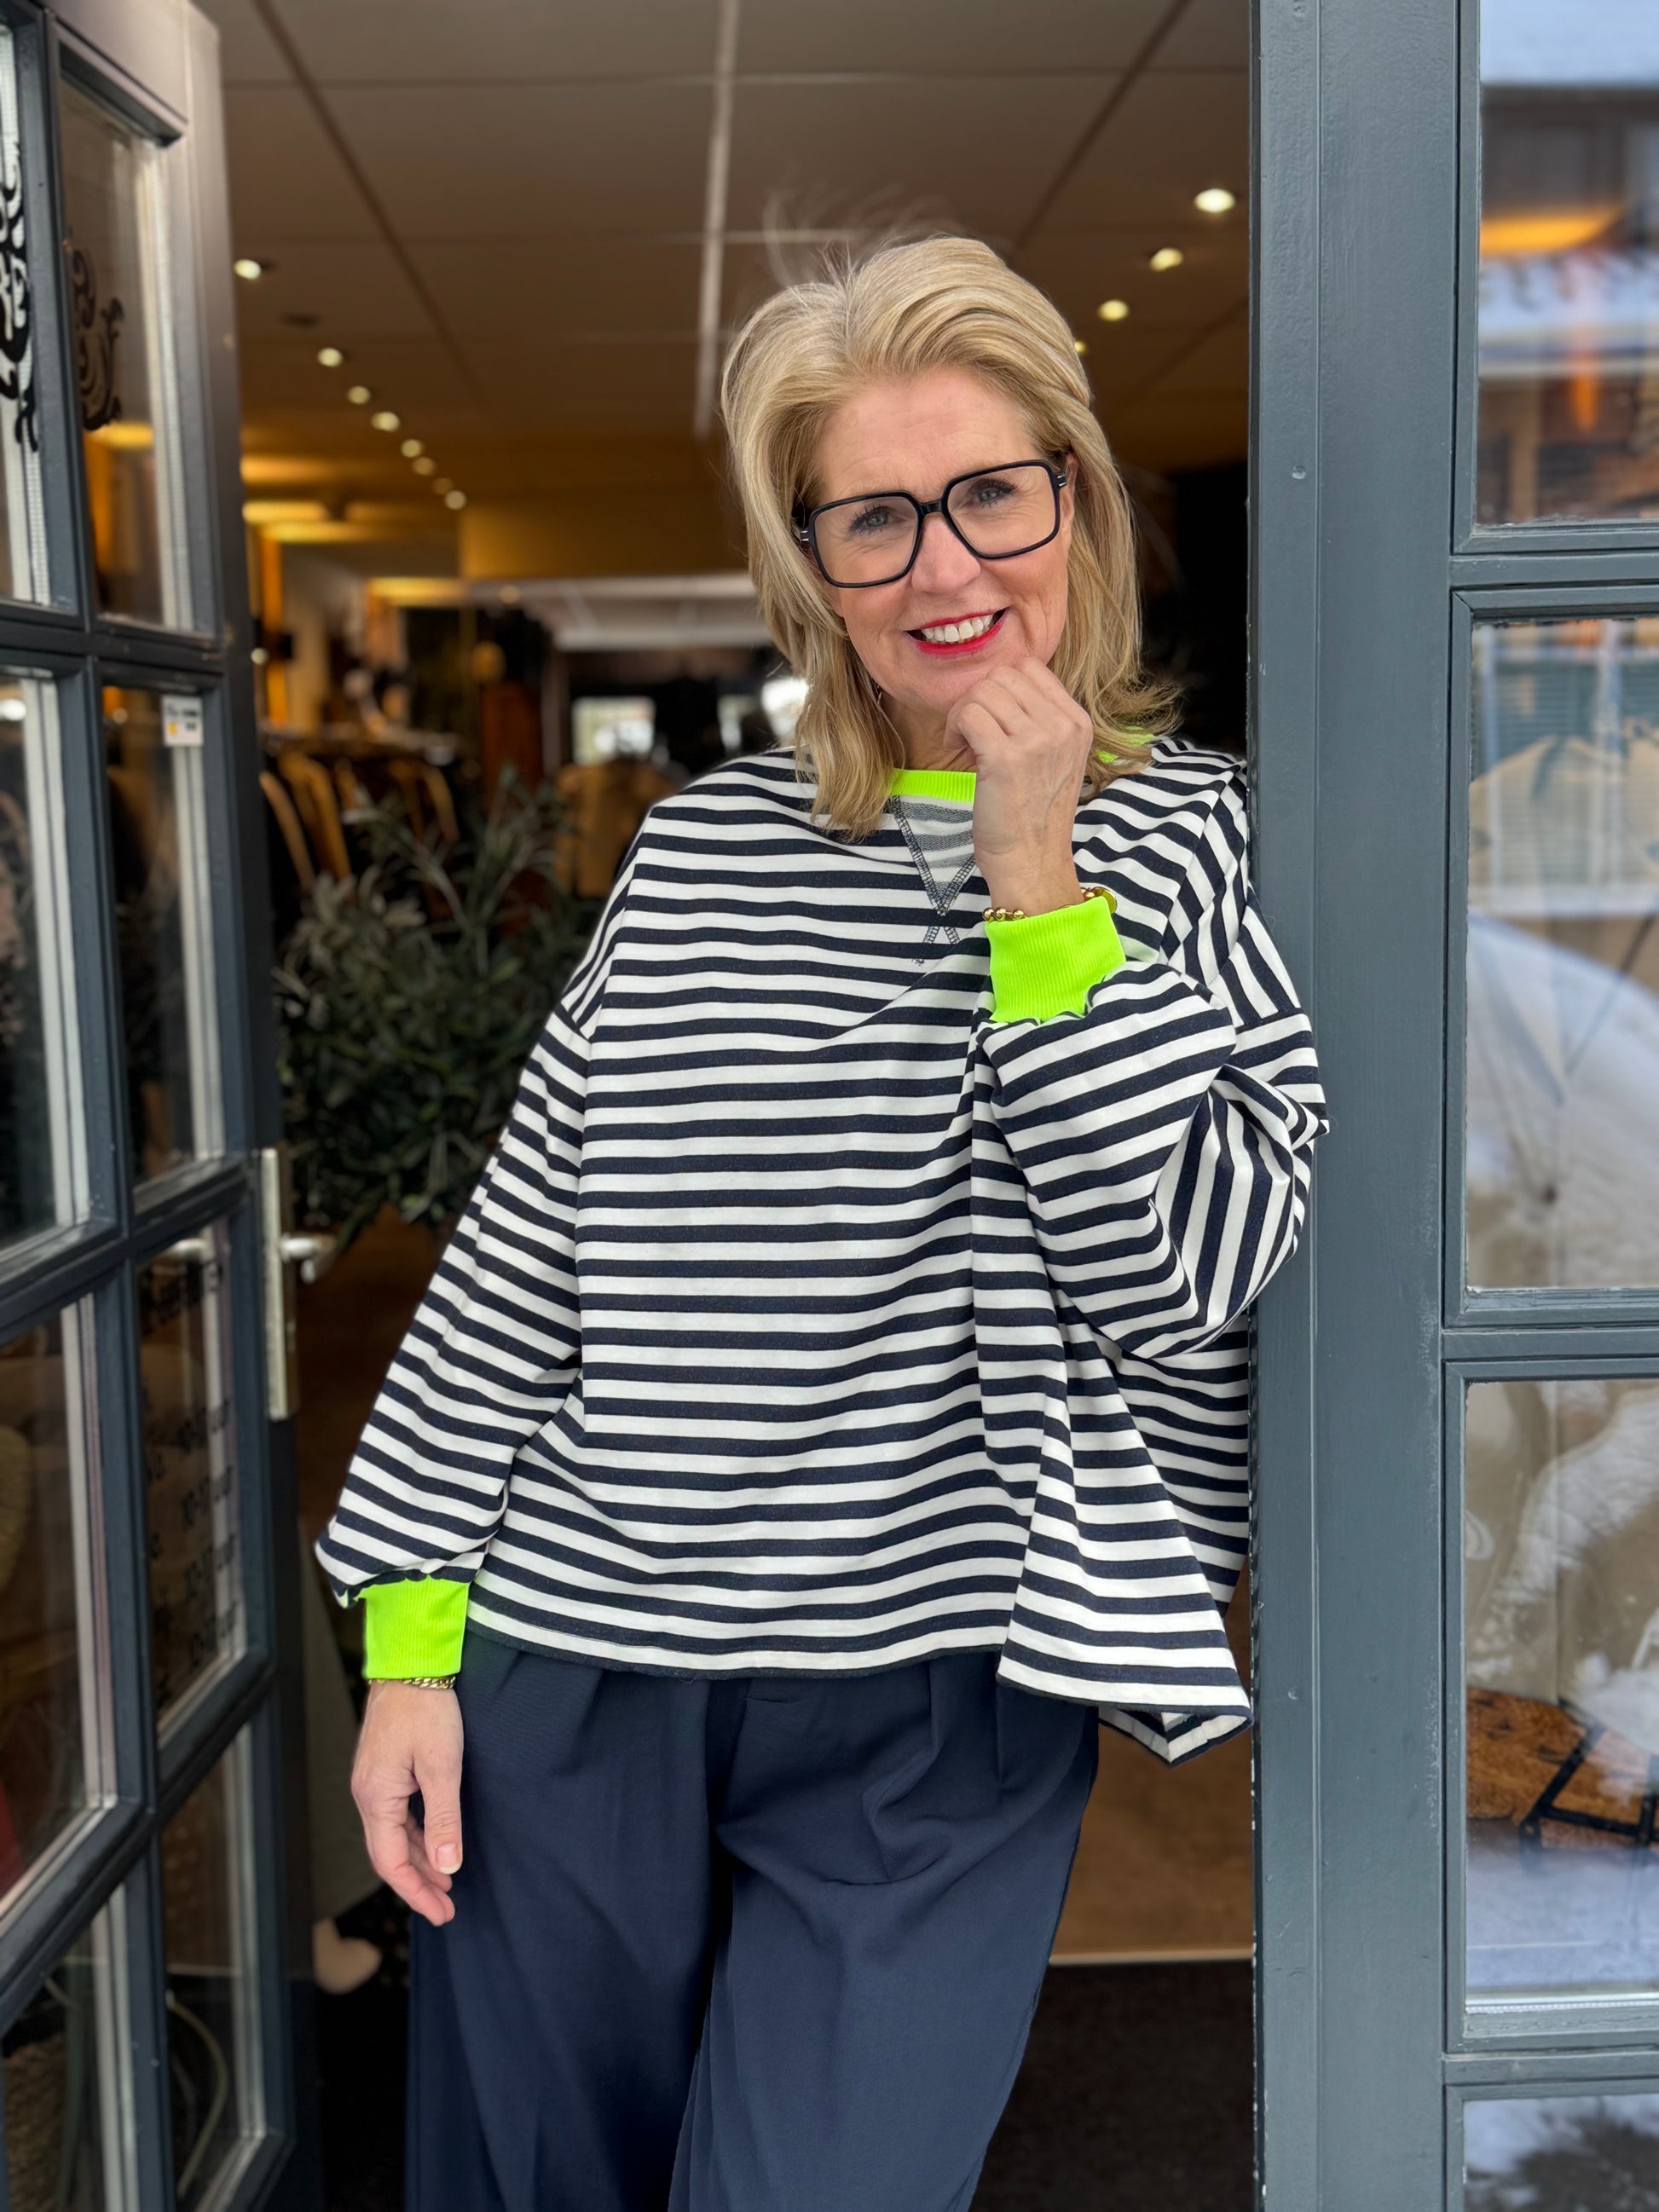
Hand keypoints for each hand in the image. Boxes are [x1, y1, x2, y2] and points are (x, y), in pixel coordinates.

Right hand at [352, 1681, 463, 1926]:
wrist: (410, 1663)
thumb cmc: (427, 1709)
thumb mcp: (443, 1766)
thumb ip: (444, 1819)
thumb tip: (448, 1866)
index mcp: (376, 1799)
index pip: (392, 1863)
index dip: (417, 1892)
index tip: (443, 1912)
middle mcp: (367, 1795)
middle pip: (389, 1855)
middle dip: (418, 1884)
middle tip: (447, 1907)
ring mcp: (372, 1782)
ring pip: (393, 1836)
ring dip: (419, 1860)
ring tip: (446, 1881)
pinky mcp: (382, 1769)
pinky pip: (396, 1815)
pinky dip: (416, 1835)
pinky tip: (435, 1842)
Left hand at [943, 660, 1092, 914]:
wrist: (1031, 861)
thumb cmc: (1033, 814)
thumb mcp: (1055, 759)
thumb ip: (1039, 720)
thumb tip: (996, 687)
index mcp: (1077, 722)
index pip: (1029, 668)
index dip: (1000, 687)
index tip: (993, 718)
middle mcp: (1062, 727)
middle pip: (1002, 676)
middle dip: (977, 699)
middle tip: (971, 733)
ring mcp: (1036, 741)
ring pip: (982, 692)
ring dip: (962, 714)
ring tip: (965, 744)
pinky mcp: (1004, 758)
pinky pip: (968, 715)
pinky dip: (954, 729)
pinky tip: (958, 751)